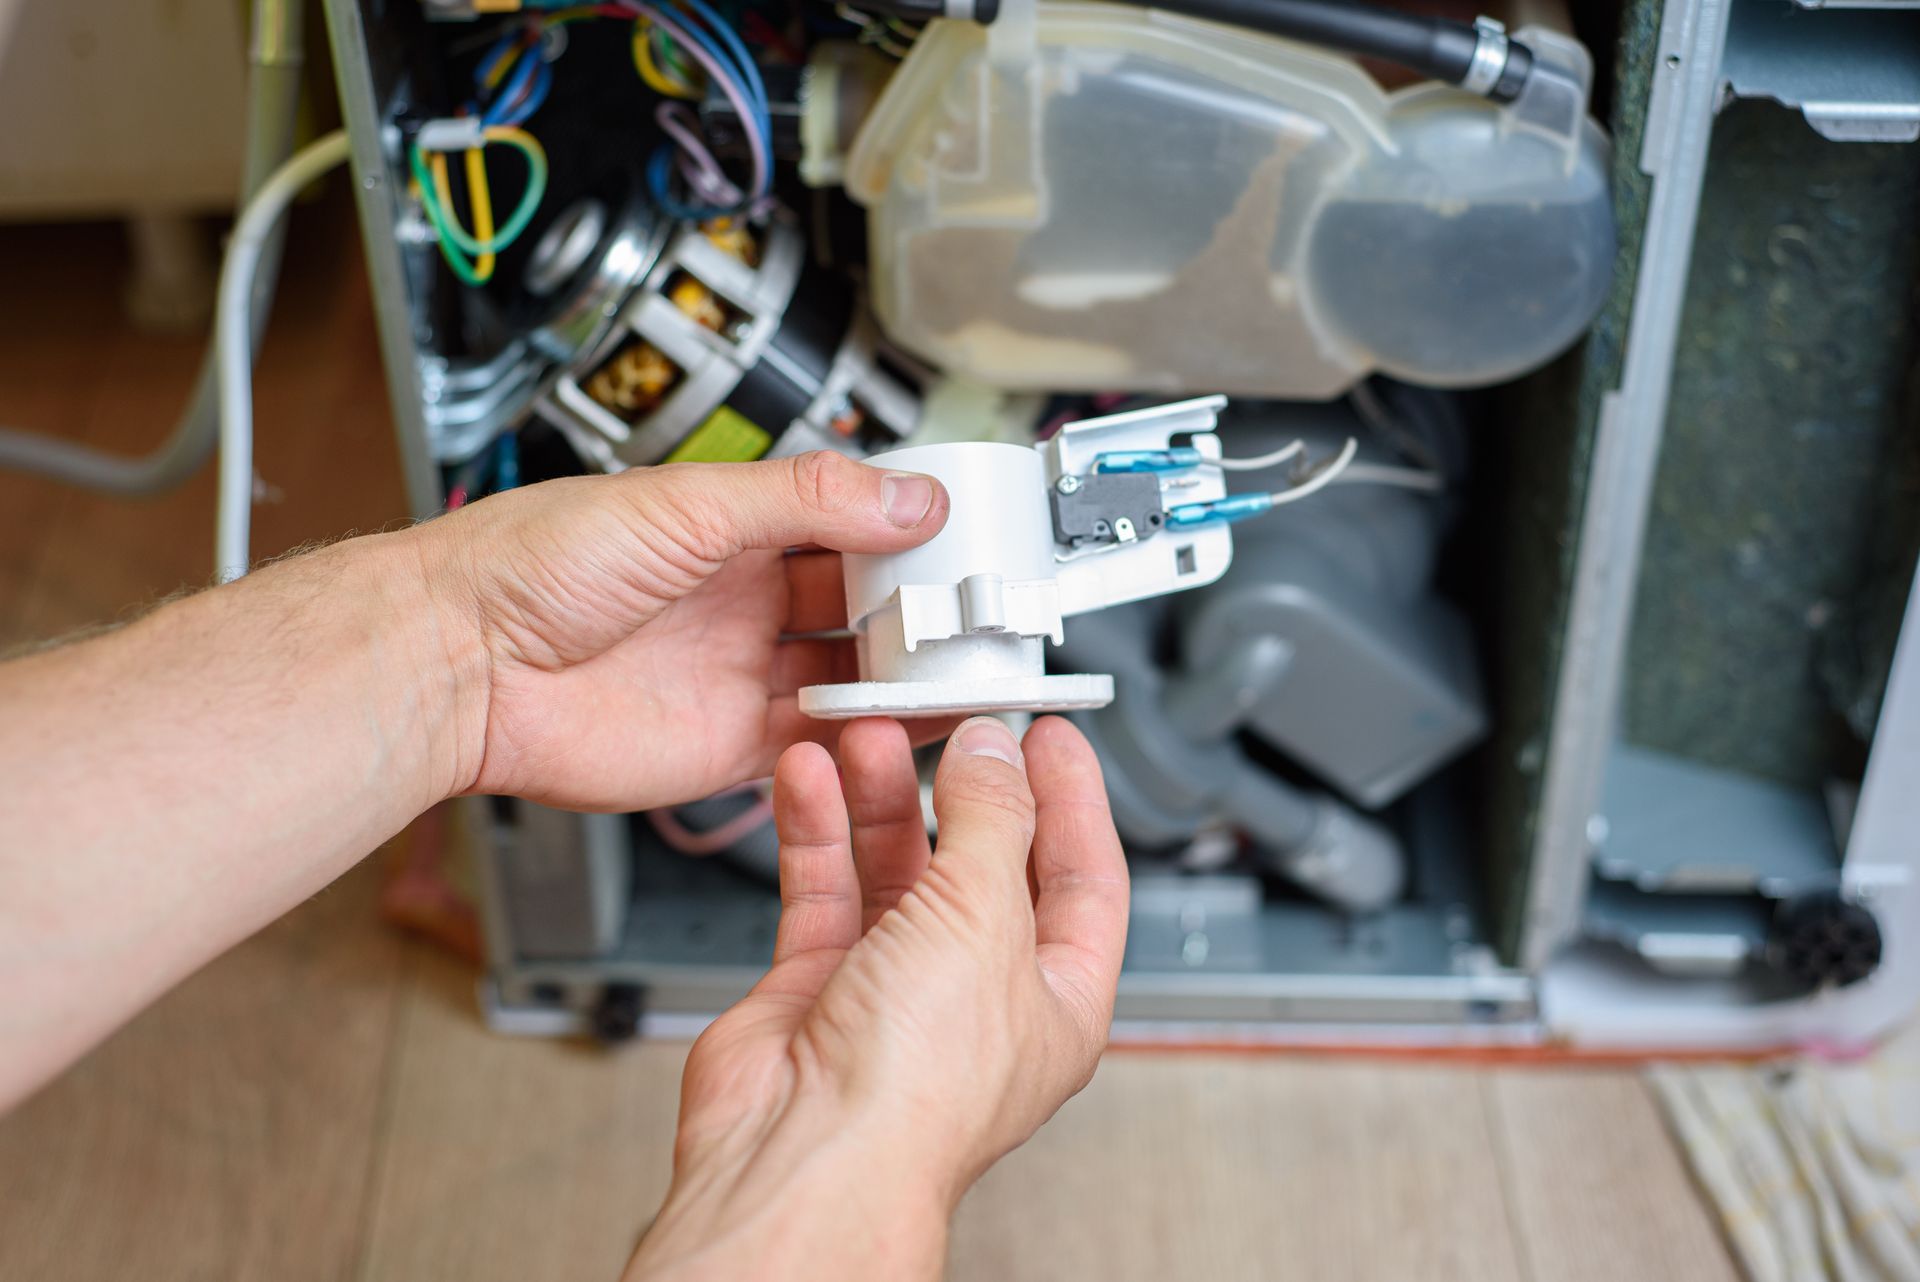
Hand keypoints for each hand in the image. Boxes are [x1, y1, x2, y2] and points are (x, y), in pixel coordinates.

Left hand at [410, 452, 948, 810]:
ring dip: (904, 670)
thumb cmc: (535, 565)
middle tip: (979, 607)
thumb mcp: (687, 507)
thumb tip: (908, 495)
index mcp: (730, 528)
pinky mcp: (726, 746)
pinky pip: (816, 740)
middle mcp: (740, 600)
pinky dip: (868, 734)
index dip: (906, 528)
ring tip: (968, 664)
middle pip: (859, 602)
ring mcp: (736, 674)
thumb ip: (805, 500)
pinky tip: (913, 721)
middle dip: (919, 604)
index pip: (846, 522)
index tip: (965, 533)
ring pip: (848, 673)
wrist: (459, 662)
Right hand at [626, 715, 1130, 1280]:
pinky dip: (816, 830)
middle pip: (982, 864)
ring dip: (883, 797)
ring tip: (868, 735)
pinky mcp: (818, 987)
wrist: (803, 1154)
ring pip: (896, 869)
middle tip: (949, 724)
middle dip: (963, 788)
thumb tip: (995, 755)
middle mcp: (977, 997)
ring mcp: (894, 991)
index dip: (1073, 800)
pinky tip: (809, 780)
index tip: (1051, 736)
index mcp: (1055, 998)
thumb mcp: (984, 917)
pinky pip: (824, 889)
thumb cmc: (915, 1088)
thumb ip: (990, 821)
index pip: (1083, 877)